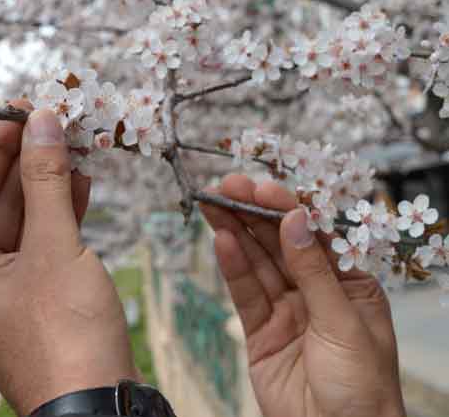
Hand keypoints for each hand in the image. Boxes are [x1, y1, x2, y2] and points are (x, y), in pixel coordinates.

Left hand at [0, 103, 136, 415]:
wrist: (100, 398)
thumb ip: (46, 181)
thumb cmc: (65, 333)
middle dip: (26, 161)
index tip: (16, 111)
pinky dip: (62, 212)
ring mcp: (8, 286)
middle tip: (48, 121)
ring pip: (25, 219)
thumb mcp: (54, 247)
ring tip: (71, 142)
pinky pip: (44, 241)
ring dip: (49, 183)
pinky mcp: (39, 291)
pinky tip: (81, 180)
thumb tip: (44, 123)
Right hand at [201, 175, 406, 416]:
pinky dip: (232, 267)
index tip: (260, 188)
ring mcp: (285, 311)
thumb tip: (296, 221)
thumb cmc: (362, 388)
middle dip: (253, 214)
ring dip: (235, 233)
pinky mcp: (260, 332)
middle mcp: (315, 291)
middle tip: (227, 187)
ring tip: (214, 205)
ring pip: (257, 264)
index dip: (286, 209)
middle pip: (278, 244)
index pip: (313, 236)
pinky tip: (221, 241)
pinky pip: (245, 294)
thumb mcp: (343, 323)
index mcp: (349, 284)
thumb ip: (314, 271)